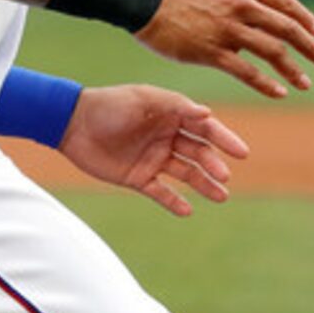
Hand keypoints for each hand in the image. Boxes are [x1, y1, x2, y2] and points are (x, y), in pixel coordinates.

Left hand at [58, 84, 248, 216]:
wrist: (71, 124)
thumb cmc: (109, 105)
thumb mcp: (143, 101)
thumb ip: (176, 107)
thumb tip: (208, 114)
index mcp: (171, 115)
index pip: (205, 128)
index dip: (225, 139)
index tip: (241, 153)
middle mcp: (166, 137)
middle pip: (199, 153)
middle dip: (214, 164)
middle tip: (224, 177)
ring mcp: (153, 158)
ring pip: (186, 174)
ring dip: (204, 185)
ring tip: (221, 197)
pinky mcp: (138, 177)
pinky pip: (161, 192)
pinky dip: (174, 202)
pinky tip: (187, 211)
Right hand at [133, 0, 313, 98]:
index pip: (286, 4)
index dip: (306, 20)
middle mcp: (241, 5)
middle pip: (287, 28)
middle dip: (310, 47)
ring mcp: (227, 29)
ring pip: (272, 51)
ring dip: (293, 69)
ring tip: (305, 83)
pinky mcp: (211, 52)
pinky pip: (247, 71)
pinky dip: (266, 83)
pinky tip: (279, 93)